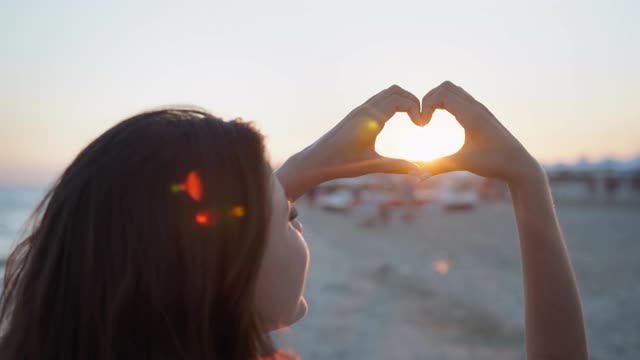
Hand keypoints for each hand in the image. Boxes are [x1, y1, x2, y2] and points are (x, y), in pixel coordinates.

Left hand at [277, 85, 422, 199]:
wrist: (316, 160)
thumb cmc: (340, 163)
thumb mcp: (370, 165)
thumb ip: (395, 166)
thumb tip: (418, 172)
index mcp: (369, 119)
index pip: (398, 99)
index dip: (415, 107)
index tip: (421, 125)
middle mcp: (364, 110)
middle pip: (395, 91)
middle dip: (413, 101)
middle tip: (420, 120)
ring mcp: (360, 110)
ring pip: (386, 93)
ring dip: (403, 101)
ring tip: (413, 119)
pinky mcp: (357, 114)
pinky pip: (379, 100)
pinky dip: (393, 104)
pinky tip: (397, 120)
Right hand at [421, 81, 542, 184]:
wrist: (519, 164)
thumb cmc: (494, 164)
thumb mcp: (464, 163)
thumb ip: (438, 167)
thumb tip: (416, 178)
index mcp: (472, 115)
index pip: (442, 94)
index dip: (426, 105)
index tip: (422, 125)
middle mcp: (476, 107)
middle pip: (446, 86)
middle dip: (429, 99)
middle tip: (423, 119)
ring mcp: (480, 109)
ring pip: (453, 90)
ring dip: (437, 99)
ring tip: (429, 118)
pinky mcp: (481, 114)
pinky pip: (460, 98)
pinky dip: (446, 103)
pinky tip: (442, 119)